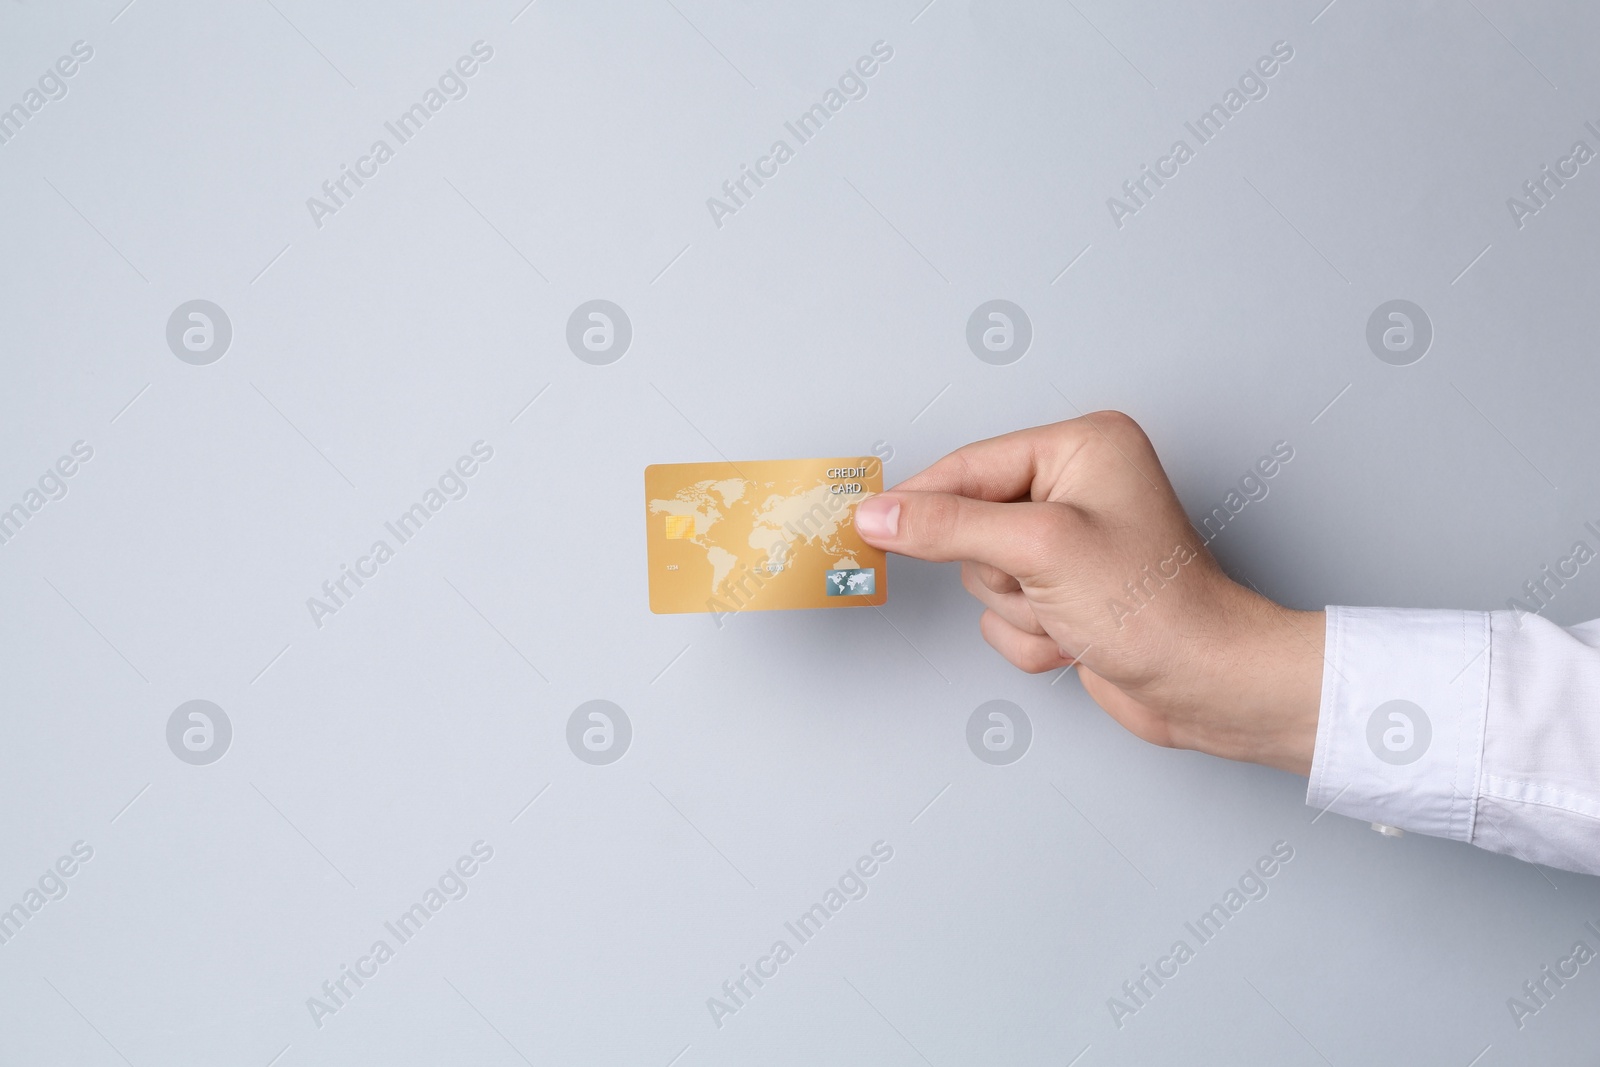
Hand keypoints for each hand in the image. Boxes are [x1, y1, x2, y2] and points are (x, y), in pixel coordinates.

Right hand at [853, 412, 1323, 775]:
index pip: (969, 467)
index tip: (866, 525)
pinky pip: (1004, 615)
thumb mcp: (1037, 551)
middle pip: (970, 527)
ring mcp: (1071, 544)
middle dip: (1003, 575)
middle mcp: (1077, 486)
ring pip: (984, 578)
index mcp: (1082, 447)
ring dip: (1019, 612)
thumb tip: (879, 513)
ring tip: (1073, 615)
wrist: (1207, 687)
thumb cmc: (1155, 607)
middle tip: (1048, 586)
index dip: (920, 502)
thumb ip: (948, 527)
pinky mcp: (1067, 594)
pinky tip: (1077, 639)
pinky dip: (1031, 638)